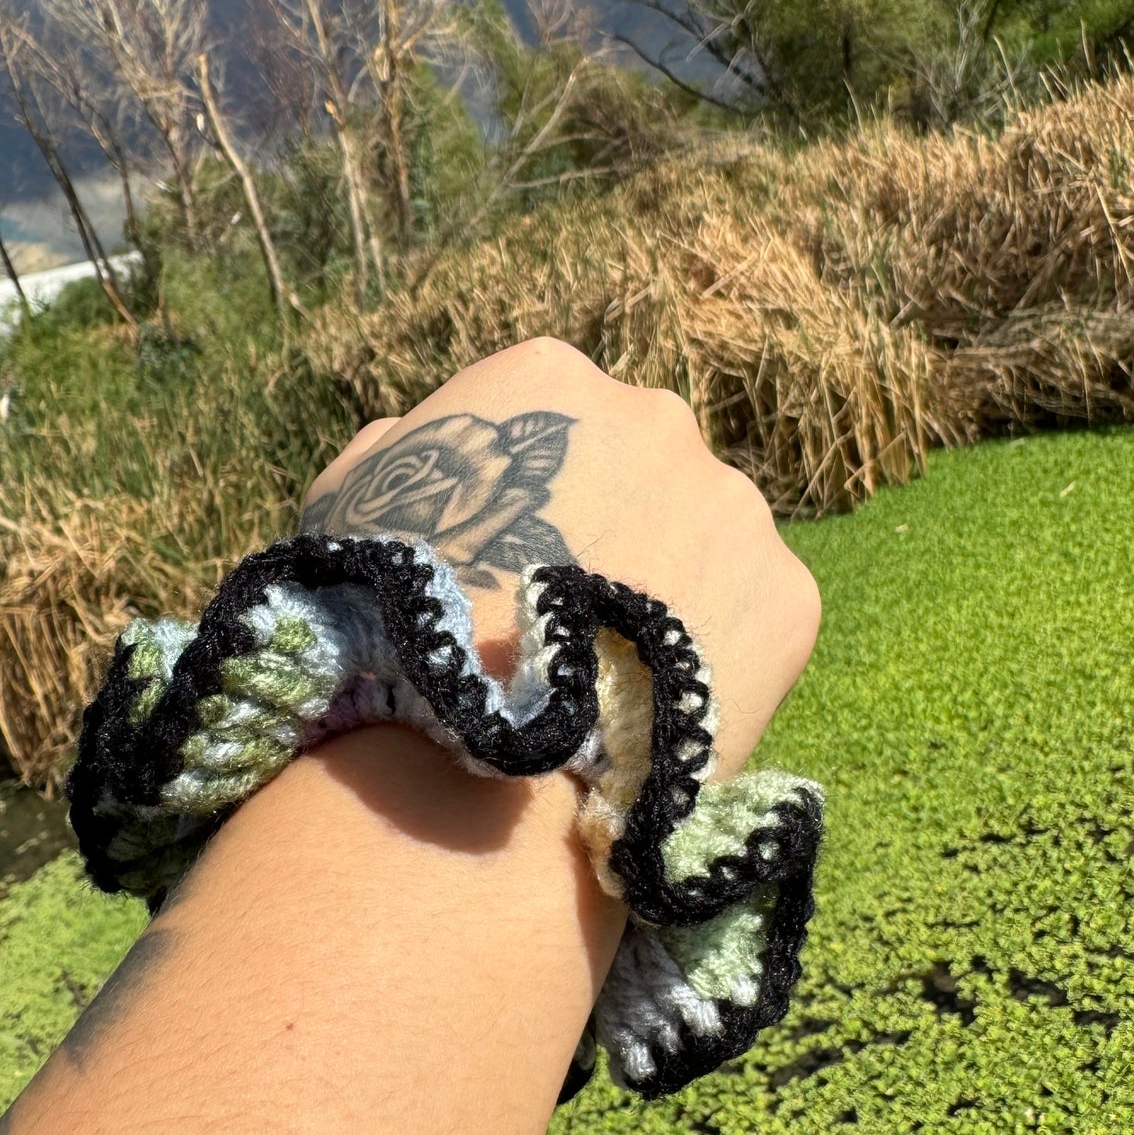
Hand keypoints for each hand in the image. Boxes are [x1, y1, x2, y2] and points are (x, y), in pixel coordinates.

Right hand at [302, 338, 819, 774]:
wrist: (482, 756)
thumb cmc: (390, 624)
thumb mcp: (346, 507)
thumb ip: (399, 454)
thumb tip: (415, 445)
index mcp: (548, 378)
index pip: (546, 414)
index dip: (521, 492)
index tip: (501, 555)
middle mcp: (656, 415)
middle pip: (640, 464)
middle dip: (611, 525)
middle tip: (563, 615)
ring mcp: (733, 502)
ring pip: (705, 536)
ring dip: (669, 585)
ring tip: (611, 672)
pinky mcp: (788, 590)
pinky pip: (751, 612)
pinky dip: (713, 649)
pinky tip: (657, 700)